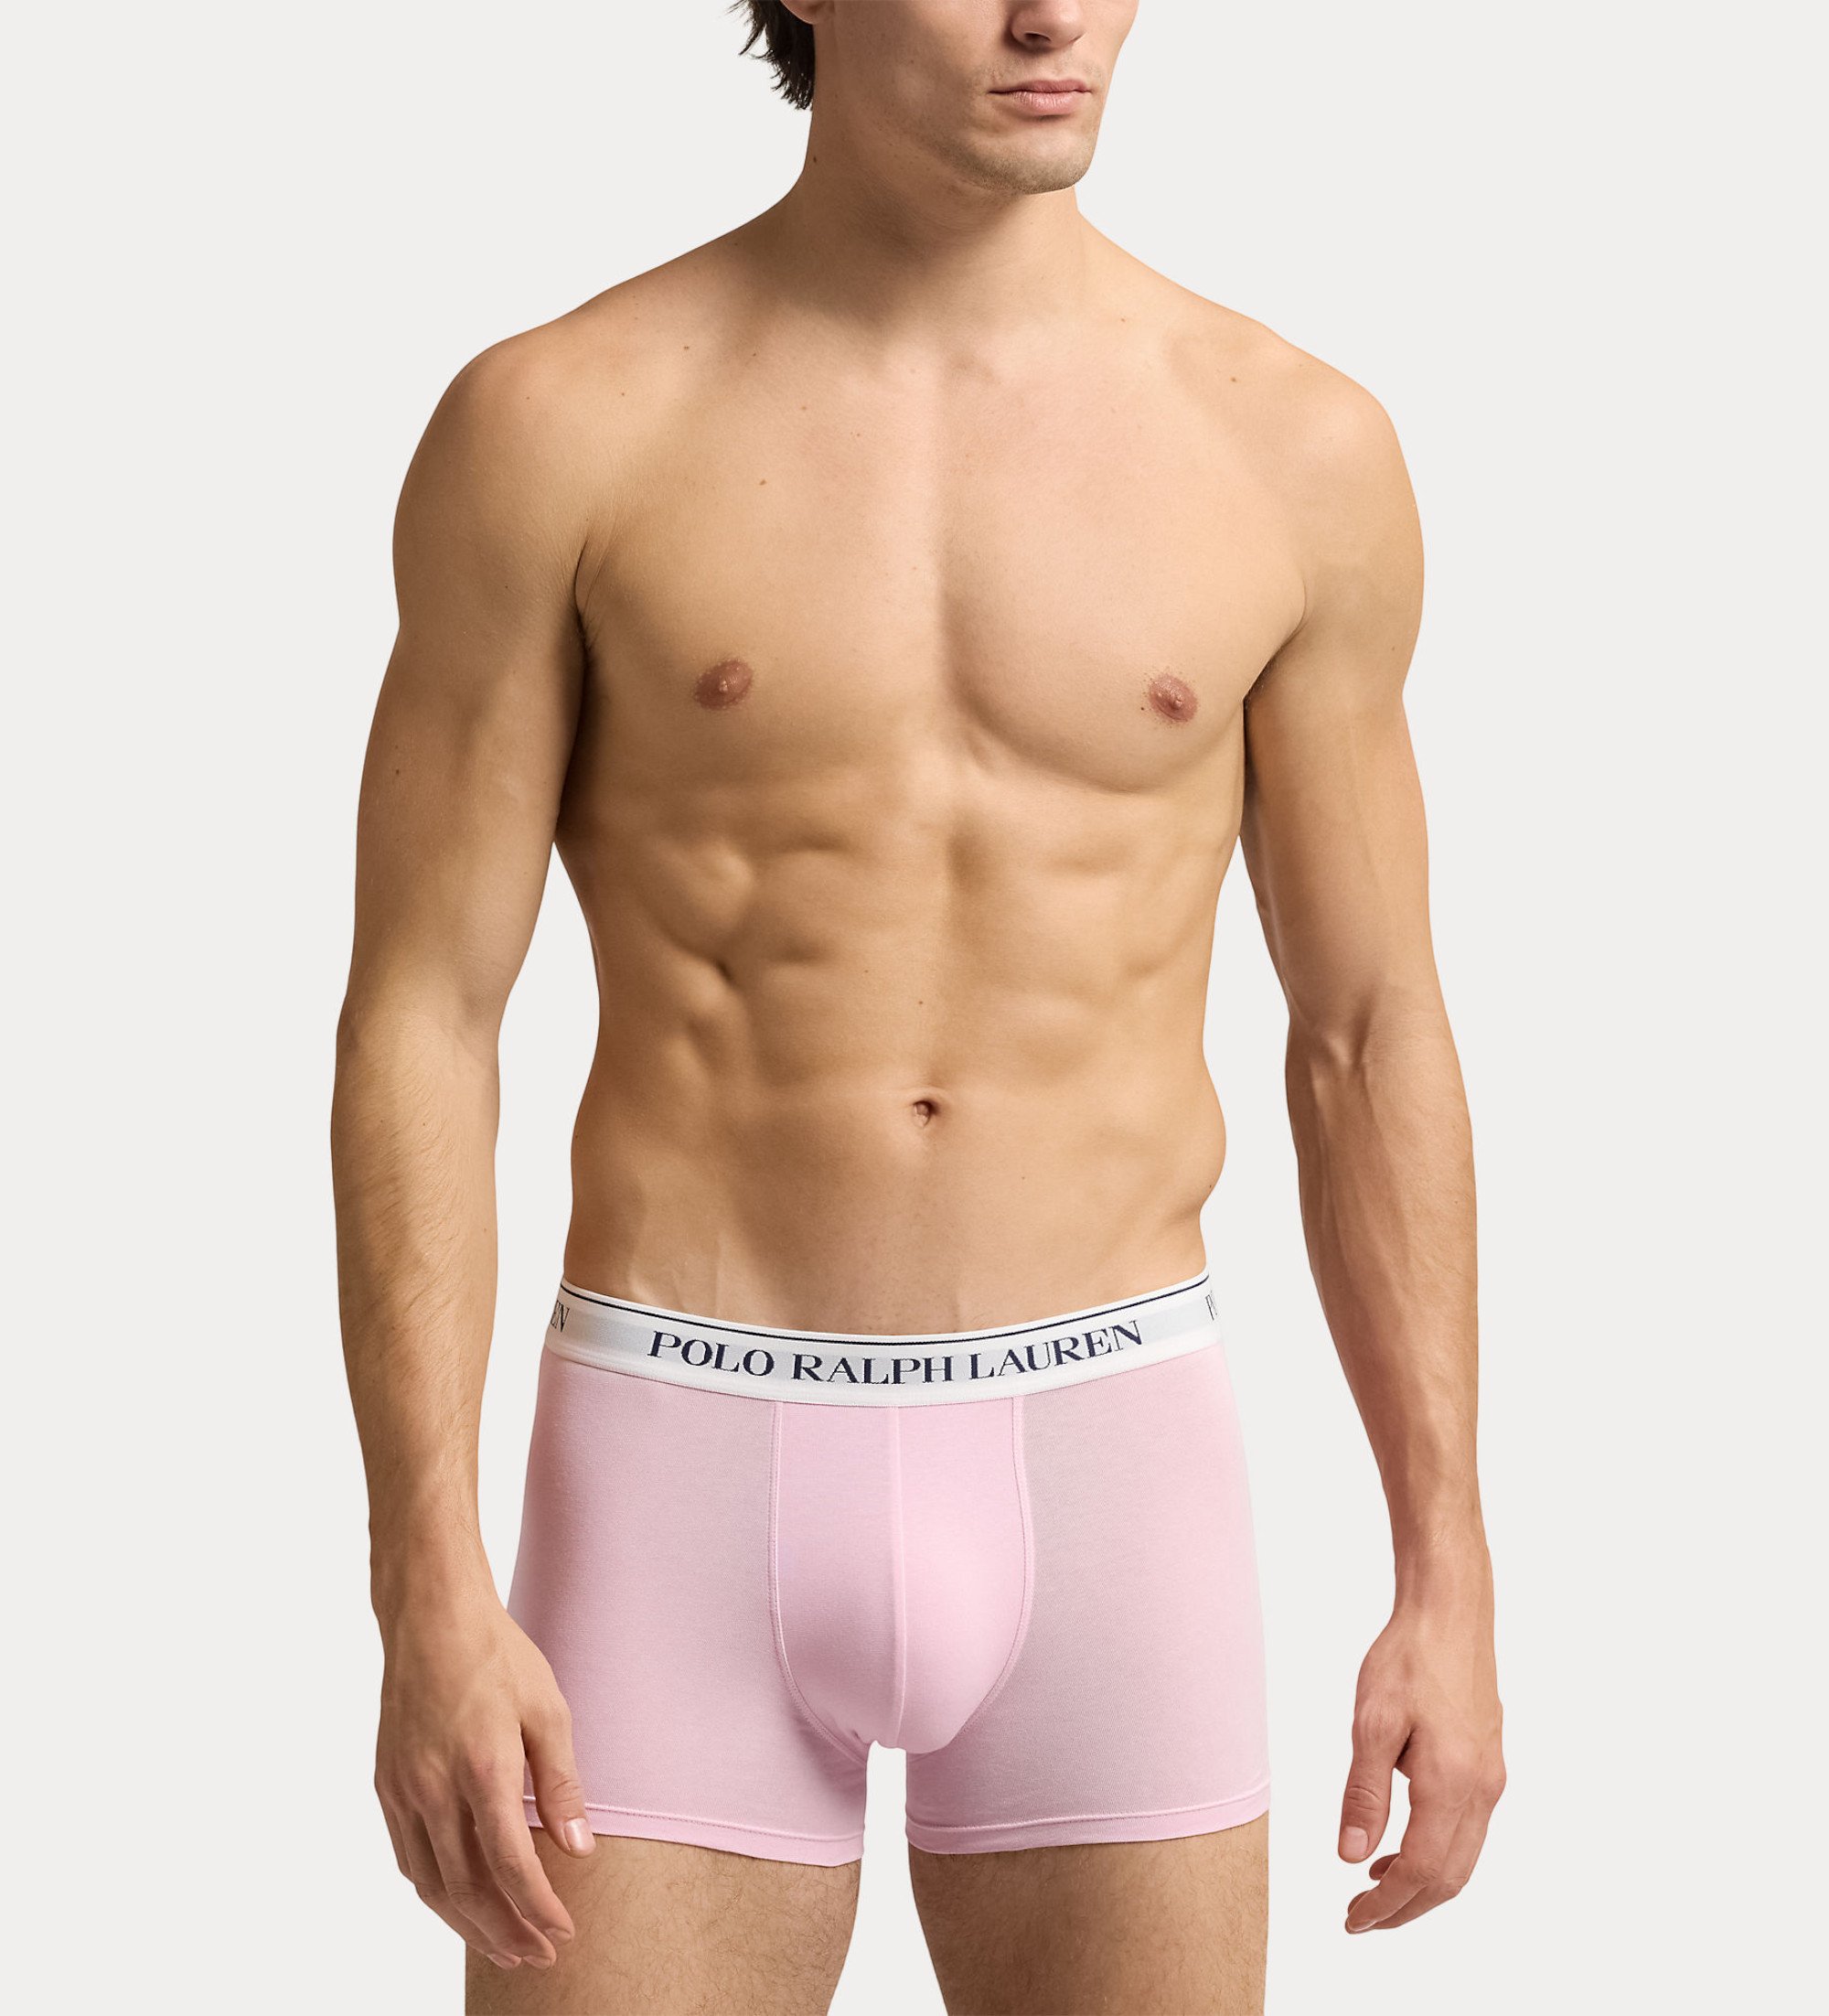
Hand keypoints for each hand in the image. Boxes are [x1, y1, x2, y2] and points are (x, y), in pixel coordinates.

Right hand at [374, 1593, 594, 1970]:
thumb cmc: (498, 1657)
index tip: (563, 1932)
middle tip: (539, 1956)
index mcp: (483, 1768)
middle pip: (468, 1889)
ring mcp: (404, 1790)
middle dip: (506, 1932)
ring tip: (504, 1946)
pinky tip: (460, 1902)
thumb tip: (578, 1848)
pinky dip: (436, 1891)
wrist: (431, 1618)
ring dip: (468, 1925)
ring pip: (431, 1884)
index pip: (510, 1865)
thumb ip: (561, 1785)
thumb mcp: (548, 1711)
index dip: (537, 1908)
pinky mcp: (386, 1785)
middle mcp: (434, 1788)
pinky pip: (408, 1858)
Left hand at [1338, 1591, 1504, 1931]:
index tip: (1353, 1918)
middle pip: (1450, 1878)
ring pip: (1464, 1858)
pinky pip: (1468, 1831)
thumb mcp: (1372, 1723)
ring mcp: (1491, 1778)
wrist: (1450, 1613)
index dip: (1387, 1904)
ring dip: (1423, 1884)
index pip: (1422, 1871)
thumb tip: (1353, 1854)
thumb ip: (1364, 1793)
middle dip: (1406, 1907)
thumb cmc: (1409, 1658)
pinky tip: (1403, 1845)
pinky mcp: (1488, 1764)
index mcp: (1452, 1783)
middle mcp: (1482, 1789)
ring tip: (1376, 1887)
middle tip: (1361, 1917)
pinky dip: (1438, 1854)